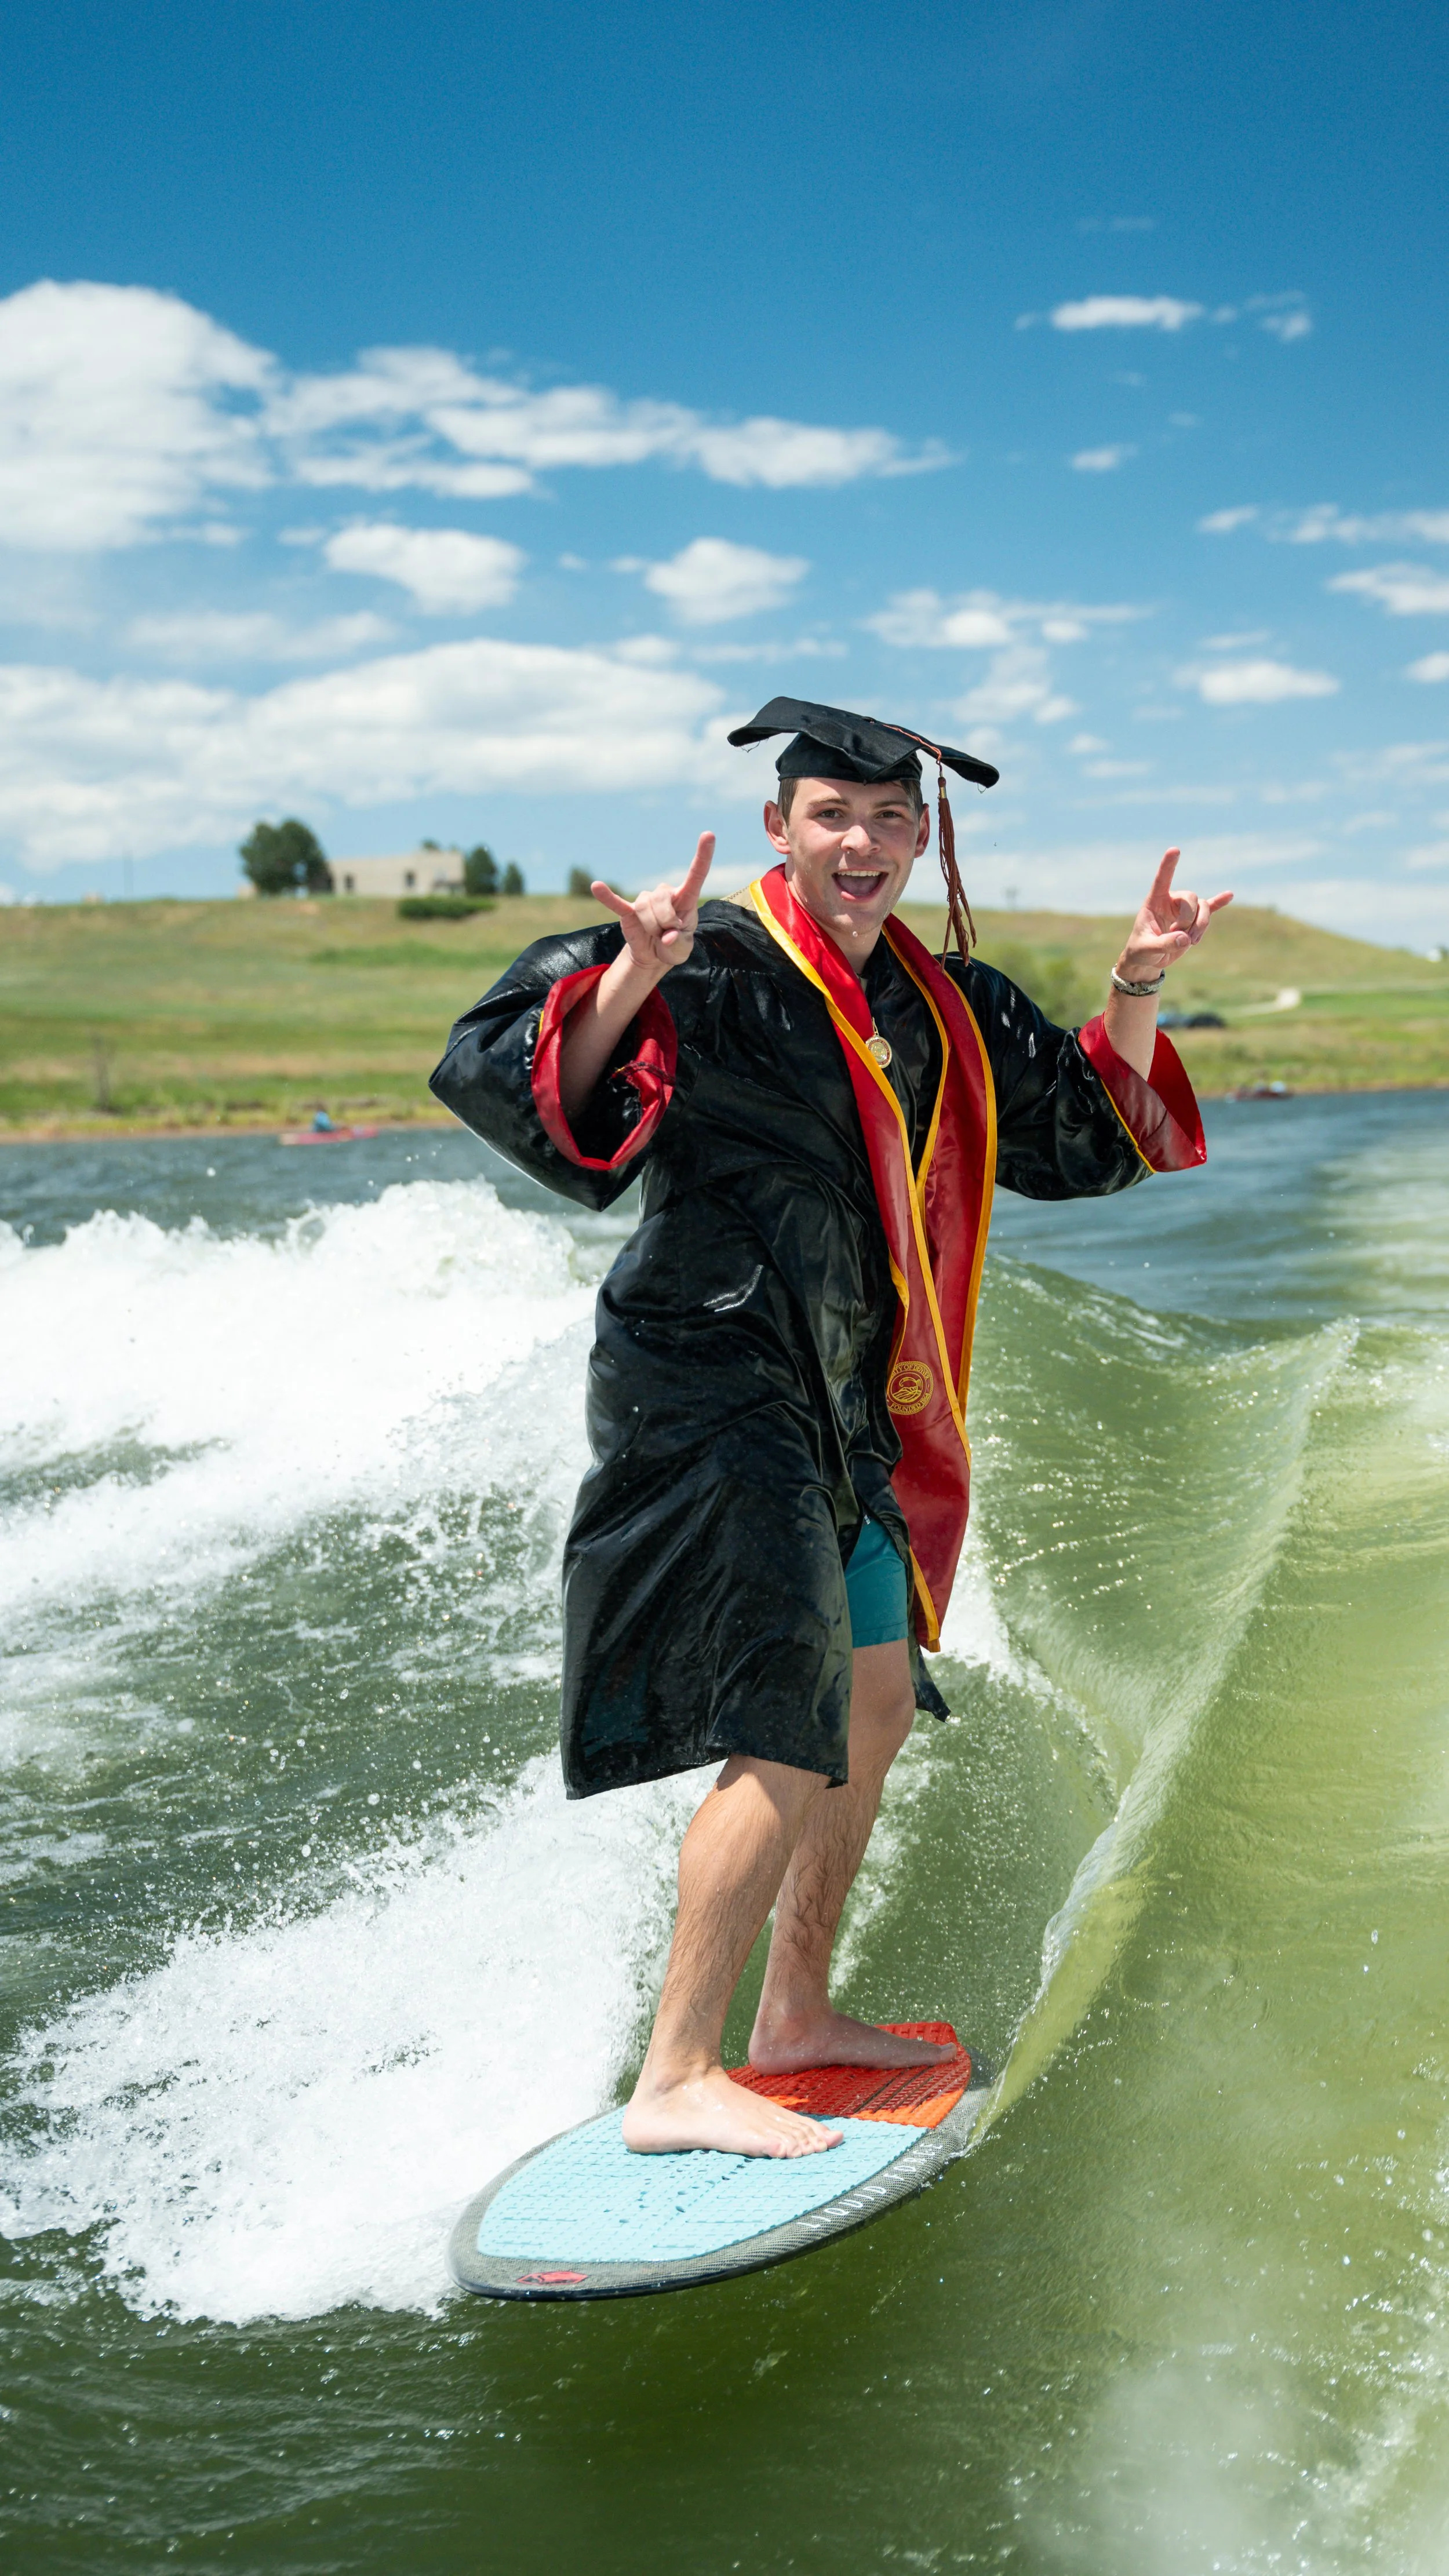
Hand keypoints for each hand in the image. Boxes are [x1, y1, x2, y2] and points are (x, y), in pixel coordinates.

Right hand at [593, 834, 714, 982]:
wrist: (654, 956)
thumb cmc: (673, 947)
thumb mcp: (683, 950)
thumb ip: (678, 943)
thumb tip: (667, 937)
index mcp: (685, 899)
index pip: (696, 874)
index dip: (703, 855)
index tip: (709, 834)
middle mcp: (665, 894)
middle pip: (662, 898)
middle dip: (665, 921)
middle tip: (667, 936)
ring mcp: (645, 901)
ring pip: (644, 907)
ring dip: (651, 926)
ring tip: (655, 935)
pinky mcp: (628, 911)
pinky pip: (616, 903)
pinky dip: (607, 897)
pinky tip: (596, 887)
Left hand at [1117, 848, 1232, 982]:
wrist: (1148, 960)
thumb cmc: (1141, 951)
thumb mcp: (1147, 949)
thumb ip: (1164, 943)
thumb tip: (1185, 939)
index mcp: (1155, 902)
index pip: (1162, 879)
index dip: (1168, 865)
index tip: (1174, 850)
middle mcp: (1171, 901)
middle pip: (1191, 898)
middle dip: (1189, 919)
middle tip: (1179, 936)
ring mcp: (1184, 910)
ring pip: (1203, 908)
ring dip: (1201, 926)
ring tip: (1191, 942)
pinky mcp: (1193, 922)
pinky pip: (1209, 908)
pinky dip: (1219, 903)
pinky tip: (1229, 895)